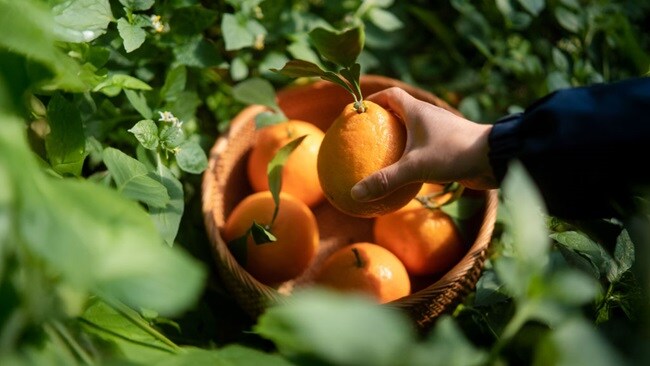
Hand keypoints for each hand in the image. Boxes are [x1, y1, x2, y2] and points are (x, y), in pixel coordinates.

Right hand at [350, 87, 497, 201]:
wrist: (494, 157)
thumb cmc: (453, 154)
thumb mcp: (415, 168)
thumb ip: (385, 180)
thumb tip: (355, 194)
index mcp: (418, 111)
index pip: (391, 95)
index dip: (374, 100)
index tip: (360, 112)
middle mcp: (430, 116)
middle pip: (401, 110)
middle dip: (384, 120)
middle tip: (367, 136)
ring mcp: (441, 130)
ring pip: (415, 129)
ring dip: (400, 138)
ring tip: (383, 155)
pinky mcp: (450, 144)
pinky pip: (425, 145)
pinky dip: (413, 153)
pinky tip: (407, 173)